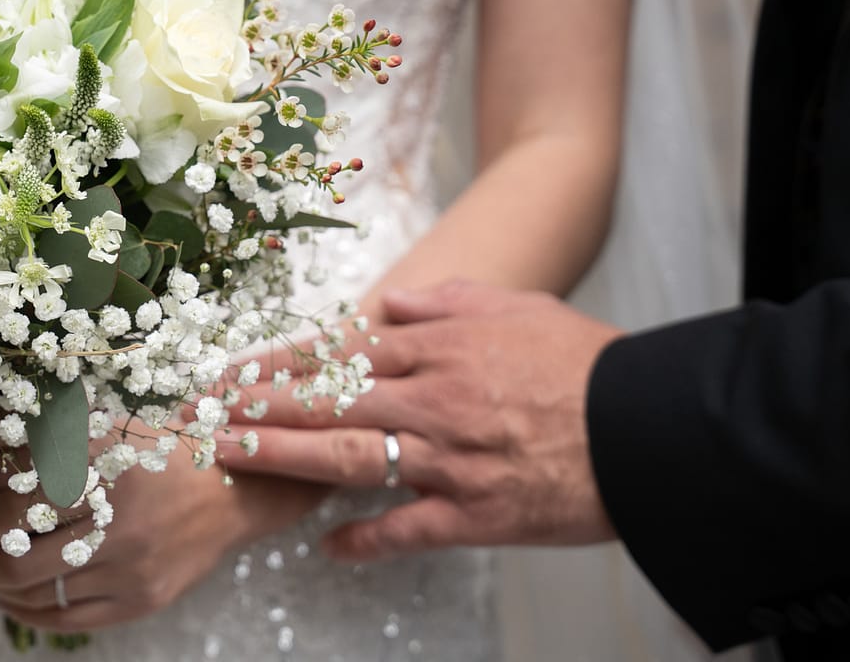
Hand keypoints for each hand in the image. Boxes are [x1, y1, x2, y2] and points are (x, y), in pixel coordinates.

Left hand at [0, 441, 327, 631]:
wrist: (233, 488)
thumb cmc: (158, 445)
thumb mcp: (102, 420)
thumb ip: (40, 426)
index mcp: (98, 452)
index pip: (2, 477)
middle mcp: (113, 507)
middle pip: (8, 541)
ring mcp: (127, 559)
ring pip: (29, 584)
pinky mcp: (139, 598)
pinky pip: (63, 615)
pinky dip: (21, 608)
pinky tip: (7, 594)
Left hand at [226, 280, 621, 558]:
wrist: (646, 425)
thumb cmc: (584, 362)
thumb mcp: (515, 308)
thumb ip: (445, 302)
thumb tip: (389, 306)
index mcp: (438, 349)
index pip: (339, 353)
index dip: (280, 362)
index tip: (233, 368)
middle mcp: (431, 400)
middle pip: (327, 401)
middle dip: (259, 405)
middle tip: (203, 410)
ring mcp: (448, 459)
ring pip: (348, 457)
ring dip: (284, 457)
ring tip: (231, 455)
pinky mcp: (474, 513)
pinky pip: (407, 529)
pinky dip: (366, 540)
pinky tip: (326, 547)